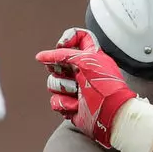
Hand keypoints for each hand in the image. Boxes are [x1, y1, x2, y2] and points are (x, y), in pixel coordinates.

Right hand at [36, 28, 137, 148]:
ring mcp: (75, 88)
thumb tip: (41, 57)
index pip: (78, 37)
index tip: (63, 46)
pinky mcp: (70, 104)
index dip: (68, 38)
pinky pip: (55, 101)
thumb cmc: (106, 86)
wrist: (111, 114)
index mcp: (90, 57)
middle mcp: (82, 70)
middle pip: (57, 62)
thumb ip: (63, 54)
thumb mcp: (87, 61)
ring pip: (53, 82)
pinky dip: (64, 104)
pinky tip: (77, 106)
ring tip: (79, 93)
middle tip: (73, 74)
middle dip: (60, 69)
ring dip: (64, 88)